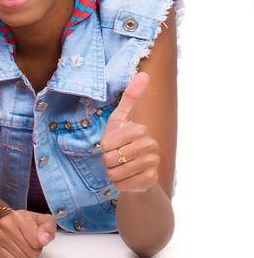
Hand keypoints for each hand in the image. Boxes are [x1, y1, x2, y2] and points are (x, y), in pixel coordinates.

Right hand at [0, 208, 56, 257]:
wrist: (8, 220)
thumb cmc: (27, 223)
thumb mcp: (44, 221)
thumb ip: (49, 228)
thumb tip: (44, 240)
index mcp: (20, 216)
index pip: (37, 242)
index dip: (40, 244)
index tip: (37, 238)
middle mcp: (6, 223)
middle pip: (30, 252)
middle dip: (33, 251)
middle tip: (29, 243)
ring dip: (25, 256)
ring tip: (22, 246)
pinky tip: (13, 250)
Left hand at [101, 72, 159, 192]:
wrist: (131, 171)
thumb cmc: (120, 143)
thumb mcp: (119, 120)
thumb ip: (129, 99)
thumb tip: (144, 73)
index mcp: (141, 130)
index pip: (110, 142)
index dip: (105, 146)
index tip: (108, 146)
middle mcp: (151, 146)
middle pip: (113, 157)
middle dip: (106, 161)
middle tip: (112, 159)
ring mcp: (153, 164)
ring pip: (117, 172)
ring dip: (111, 173)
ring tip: (116, 169)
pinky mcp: (151, 180)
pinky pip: (125, 184)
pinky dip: (119, 184)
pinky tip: (124, 179)